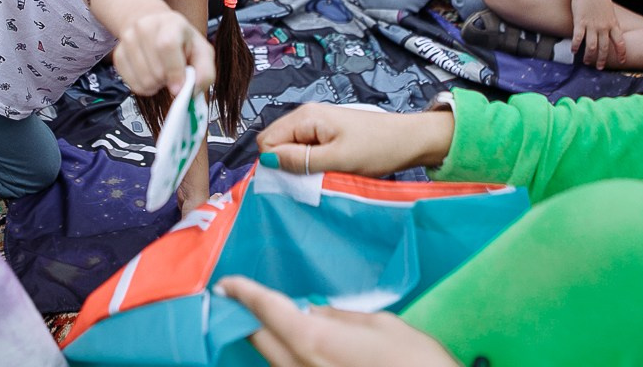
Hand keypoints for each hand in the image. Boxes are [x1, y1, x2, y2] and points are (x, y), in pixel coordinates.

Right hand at [113, 9, 215, 97]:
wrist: (154, 26)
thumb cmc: (181, 41)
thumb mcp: (202, 52)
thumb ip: (205, 71)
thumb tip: (193, 90)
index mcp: (171, 23)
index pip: (167, 45)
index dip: (174, 71)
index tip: (179, 87)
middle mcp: (145, 27)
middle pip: (155, 69)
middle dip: (168, 81)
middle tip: (173, 75)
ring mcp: (128, 39)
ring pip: (143, 80)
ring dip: (156, 85)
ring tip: (162, 74)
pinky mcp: (118, 54)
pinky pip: (131, 84)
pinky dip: (144, 87)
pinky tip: (151, 76)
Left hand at [214, 276, 460, 366]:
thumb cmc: (417, 363)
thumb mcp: (383, 326)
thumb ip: (340, 318)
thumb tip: (314, 313)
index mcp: (314, 341)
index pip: (267, 311)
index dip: (243, 294)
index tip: (225, 283)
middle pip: (260, 341)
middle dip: (246, 319)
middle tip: (236, 301)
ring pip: (273, 363)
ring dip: (267, 342)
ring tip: (266, 322)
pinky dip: (286, 359)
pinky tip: (296, 349)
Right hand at [256, 103, 453, 176]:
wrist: (410, 140)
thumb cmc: (378, 148)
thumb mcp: (337, 159)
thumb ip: (300, 160)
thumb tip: (266, 162)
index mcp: (306, 117)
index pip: (267, 142)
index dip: (276, 164)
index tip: (296, 179)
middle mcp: (307, 115)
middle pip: (276, 144)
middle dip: (287, 164)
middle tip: (312, 178)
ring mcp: (317, 123)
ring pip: (291, 149)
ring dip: (301, 165)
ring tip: (324, 173)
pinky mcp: (327, 133)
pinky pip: (306, 150)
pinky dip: (312, 163)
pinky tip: (329, 169)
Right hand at [569, 0, 626, 68]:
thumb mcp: (608, 8)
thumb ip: (609, 19)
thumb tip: (610, 25)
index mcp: (613, 23)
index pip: (620, 42)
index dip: (621, 53)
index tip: (622, 61)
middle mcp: (604, 27)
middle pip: (605, 47)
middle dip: (603, 59)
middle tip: (600, 68)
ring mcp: (592, 25)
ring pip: (592, 46)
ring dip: (589, 56)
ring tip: (586, 62)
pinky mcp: (580, 22)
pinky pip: (578, 39)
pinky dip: (576, 46)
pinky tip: (573, 51)